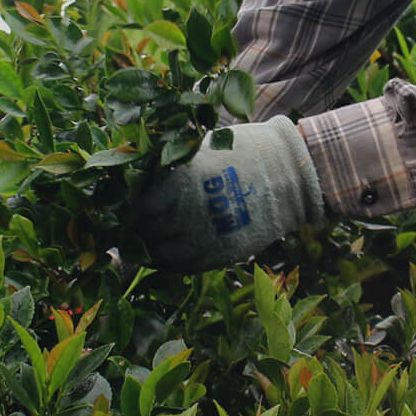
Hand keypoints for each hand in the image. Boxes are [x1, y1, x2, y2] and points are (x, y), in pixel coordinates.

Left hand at [133, 117, 324, 272]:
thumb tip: (140, 177)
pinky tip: (167, 256)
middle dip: (135, 232)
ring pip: (161, 255)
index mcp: (179, 184)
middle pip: (146, 233)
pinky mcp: (221, 255)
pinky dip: (171, 264)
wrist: (290, 176)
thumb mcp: (203, 148)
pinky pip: (185, 267)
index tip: (124, 210)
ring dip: (149, 251)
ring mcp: (205, 239)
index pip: (139, 207)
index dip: (129, 211)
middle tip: (129, 229)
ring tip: (145, 245)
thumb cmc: (245, 152)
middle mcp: (187, 215)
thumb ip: (172, 166)